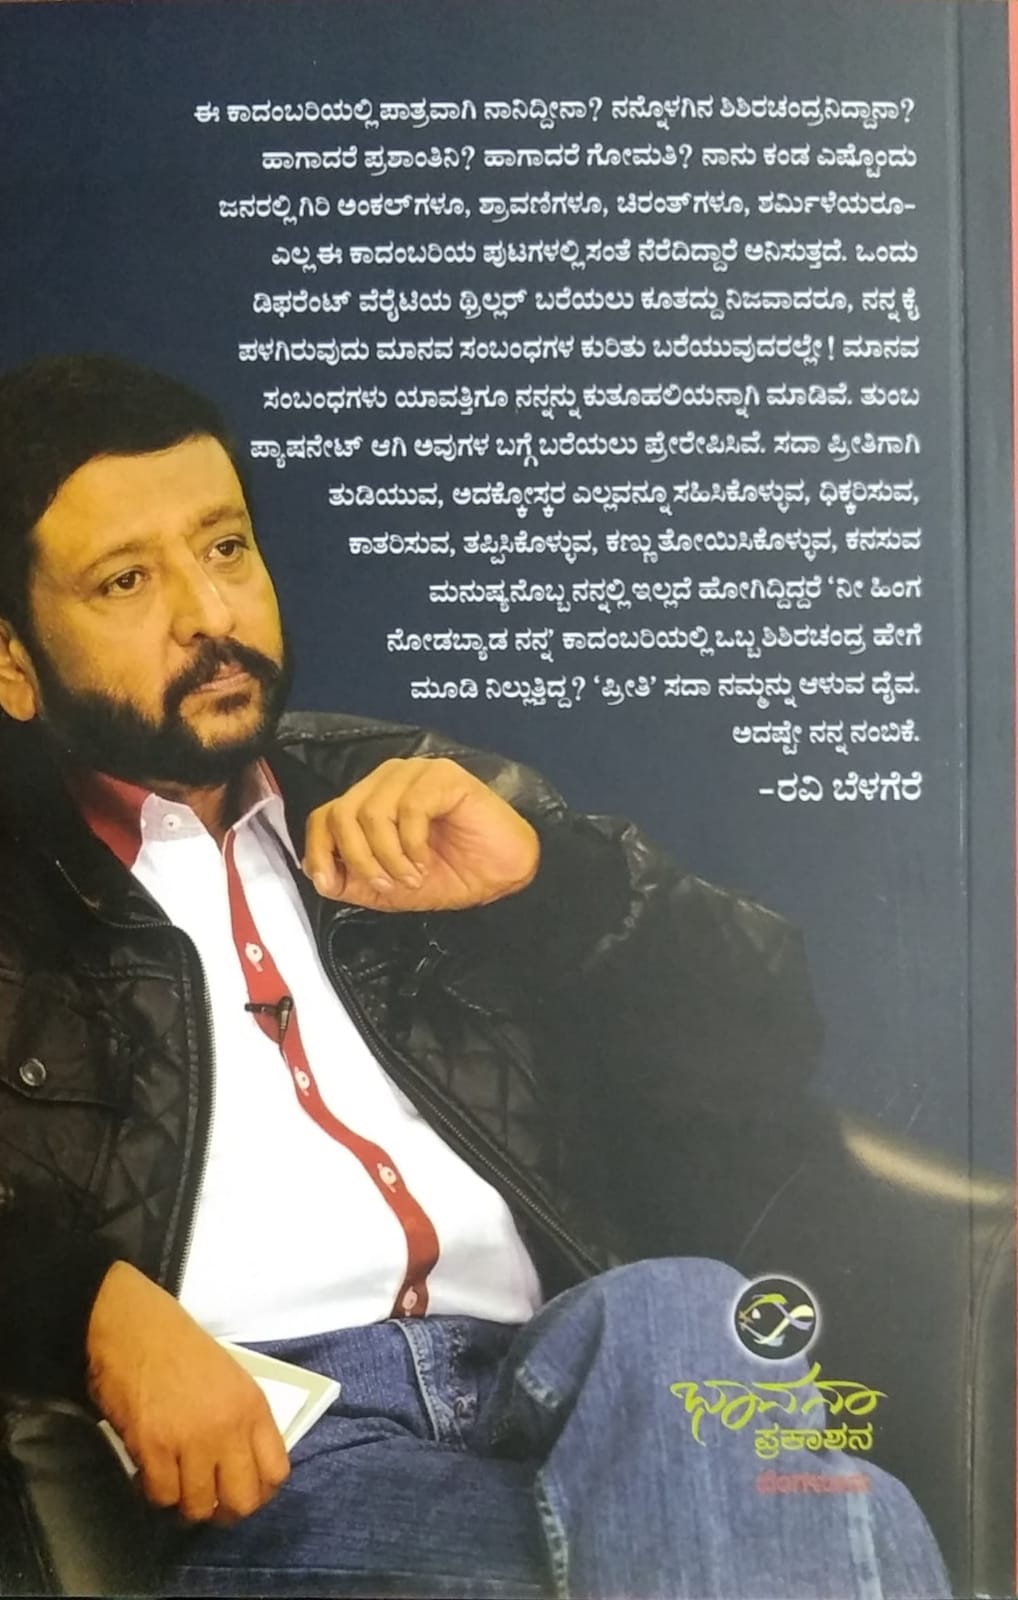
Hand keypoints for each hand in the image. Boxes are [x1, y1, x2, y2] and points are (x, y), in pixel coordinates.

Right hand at [86, 1261, 289, 1523]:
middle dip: (225, 1509)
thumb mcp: (231, 1378)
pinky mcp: (153, 1448)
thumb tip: (240, 1467)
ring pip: (199, 1507)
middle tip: (208, 1498)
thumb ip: (242, 1421)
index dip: (260, 1491)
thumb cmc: (182, 1348)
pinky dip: (154, 1491)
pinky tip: (149, 1473)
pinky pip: (162, 1496)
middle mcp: (228, 1428)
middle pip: (242, 1501)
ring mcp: (191, 1440)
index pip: (276, 1473)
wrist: (135, 1328)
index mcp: (253, 1407)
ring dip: (186, 1501)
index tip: (241, 1489)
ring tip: (176, 1483)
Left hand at [302, 756, 539, 910]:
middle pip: (342, 813)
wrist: (500, 876)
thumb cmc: (451, 874)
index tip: (330, 882)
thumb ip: (350, 879)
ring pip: (372, 812)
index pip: (324, 815)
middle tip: (388, 885)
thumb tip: (315, 872)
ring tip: (413, 876)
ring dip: (389, 856)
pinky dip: (413, 844)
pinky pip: (409, 808)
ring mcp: (415, 773)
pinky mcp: (443, 776)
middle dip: (359, 859)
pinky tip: (427, 859)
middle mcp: (387, 780)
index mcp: (370, 801)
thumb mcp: (388, 888)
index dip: (319, 849)